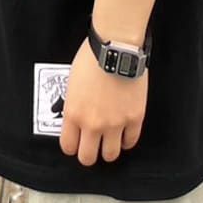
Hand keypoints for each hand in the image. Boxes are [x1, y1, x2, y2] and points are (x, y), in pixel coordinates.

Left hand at [58, 36, 147, 165]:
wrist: (116, 45)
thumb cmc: (93, 56)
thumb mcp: (72, 82)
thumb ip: (74, 105)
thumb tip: (76, 117)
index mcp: (73, 114)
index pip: (68, 147)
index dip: (73, 146)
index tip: (77, 142)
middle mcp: (92, 123)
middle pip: (88, 157)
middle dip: (89, 153)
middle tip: (93, 145)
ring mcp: (115, 123)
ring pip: (110, 155)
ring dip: (109, 149)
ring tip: (110, 141)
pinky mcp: (134, 118)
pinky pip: (131, 141)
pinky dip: (127, 139)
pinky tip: (125, 133)